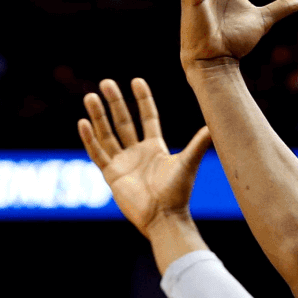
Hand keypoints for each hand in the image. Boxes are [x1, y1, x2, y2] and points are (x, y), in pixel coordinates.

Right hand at [78, 77, 210, 236]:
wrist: (163, 217)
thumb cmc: (177, 192)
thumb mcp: (187, 163)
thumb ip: (198, 144)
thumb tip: (215, 125)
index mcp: (155, 147)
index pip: (147, 117)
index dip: (142, 99)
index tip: (136, 80)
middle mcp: (137, 152)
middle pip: (123, 121)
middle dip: (114, 102)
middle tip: (106, 82)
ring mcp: (123, 163)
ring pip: (107, 134)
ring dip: (98, 116)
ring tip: (90, 96)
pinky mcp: (111, 175)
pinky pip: (97, 153)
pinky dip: (90, 139)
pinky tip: (83, 122)